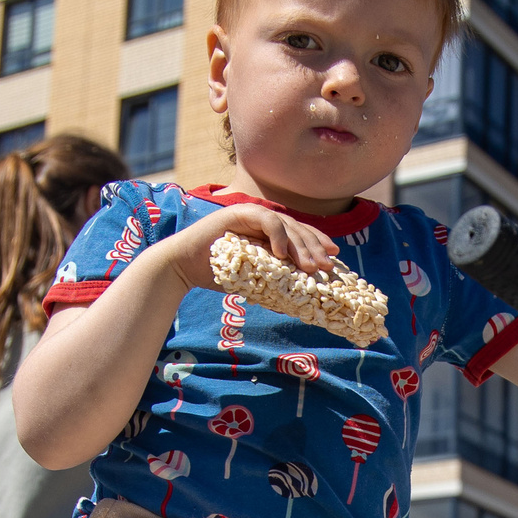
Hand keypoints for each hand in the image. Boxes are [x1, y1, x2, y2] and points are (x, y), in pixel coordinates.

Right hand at [157, 203, 340, 291]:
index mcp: (267, 233)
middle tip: (326, 266)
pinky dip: (277, 235)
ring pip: (285, 224)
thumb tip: (296, 304)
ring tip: (310, 265)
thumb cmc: (217, 274)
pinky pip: (265, 221)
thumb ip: (273, 284)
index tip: (333, 257)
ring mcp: (250, 214)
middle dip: (314, 247)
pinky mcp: (237, 213)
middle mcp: (261, 220)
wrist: (184, 267)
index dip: (317, 243)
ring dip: (300, 245)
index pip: (298, 234)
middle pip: (296, 229)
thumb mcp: (253, 281)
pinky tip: (284, 253)